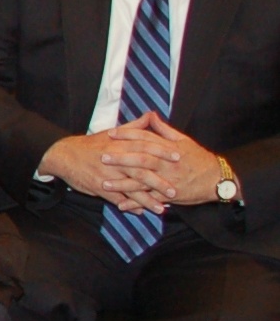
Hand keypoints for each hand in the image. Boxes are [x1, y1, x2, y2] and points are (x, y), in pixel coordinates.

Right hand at [42, 118, 202, 212]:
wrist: (63, 155)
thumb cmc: (90, 145)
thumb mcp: (112, 133)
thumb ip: (135, 127)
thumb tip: (152, 115)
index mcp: (120, 145)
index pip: (146, 147)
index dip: (163, 152)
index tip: (179, 157)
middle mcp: (115, 160)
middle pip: (141, 171)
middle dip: (159, 181)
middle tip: (175, 189)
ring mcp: (107, 175)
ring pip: (130, 189)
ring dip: (147, 200)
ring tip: (162, 208)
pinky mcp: (98, 187)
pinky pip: (116, 199)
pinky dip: (129, 206)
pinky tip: (141, 212)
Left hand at [103, 112, 222, 207]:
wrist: (218, 179)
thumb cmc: (198, 158)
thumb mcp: (183, 141)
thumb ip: (164, 129)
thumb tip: (150, 115)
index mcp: (169, 148)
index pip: (146, 139)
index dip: (128, 135)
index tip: (110, 134)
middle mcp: (167, 163)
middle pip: (142, 158)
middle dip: (121, 158)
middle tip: (102, 157)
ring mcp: (168, 180)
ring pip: (143, 181)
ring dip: (123, 184)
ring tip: (104, 184)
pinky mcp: (170, 195)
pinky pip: (150, 200)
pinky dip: (135, 203)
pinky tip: (120, 205)